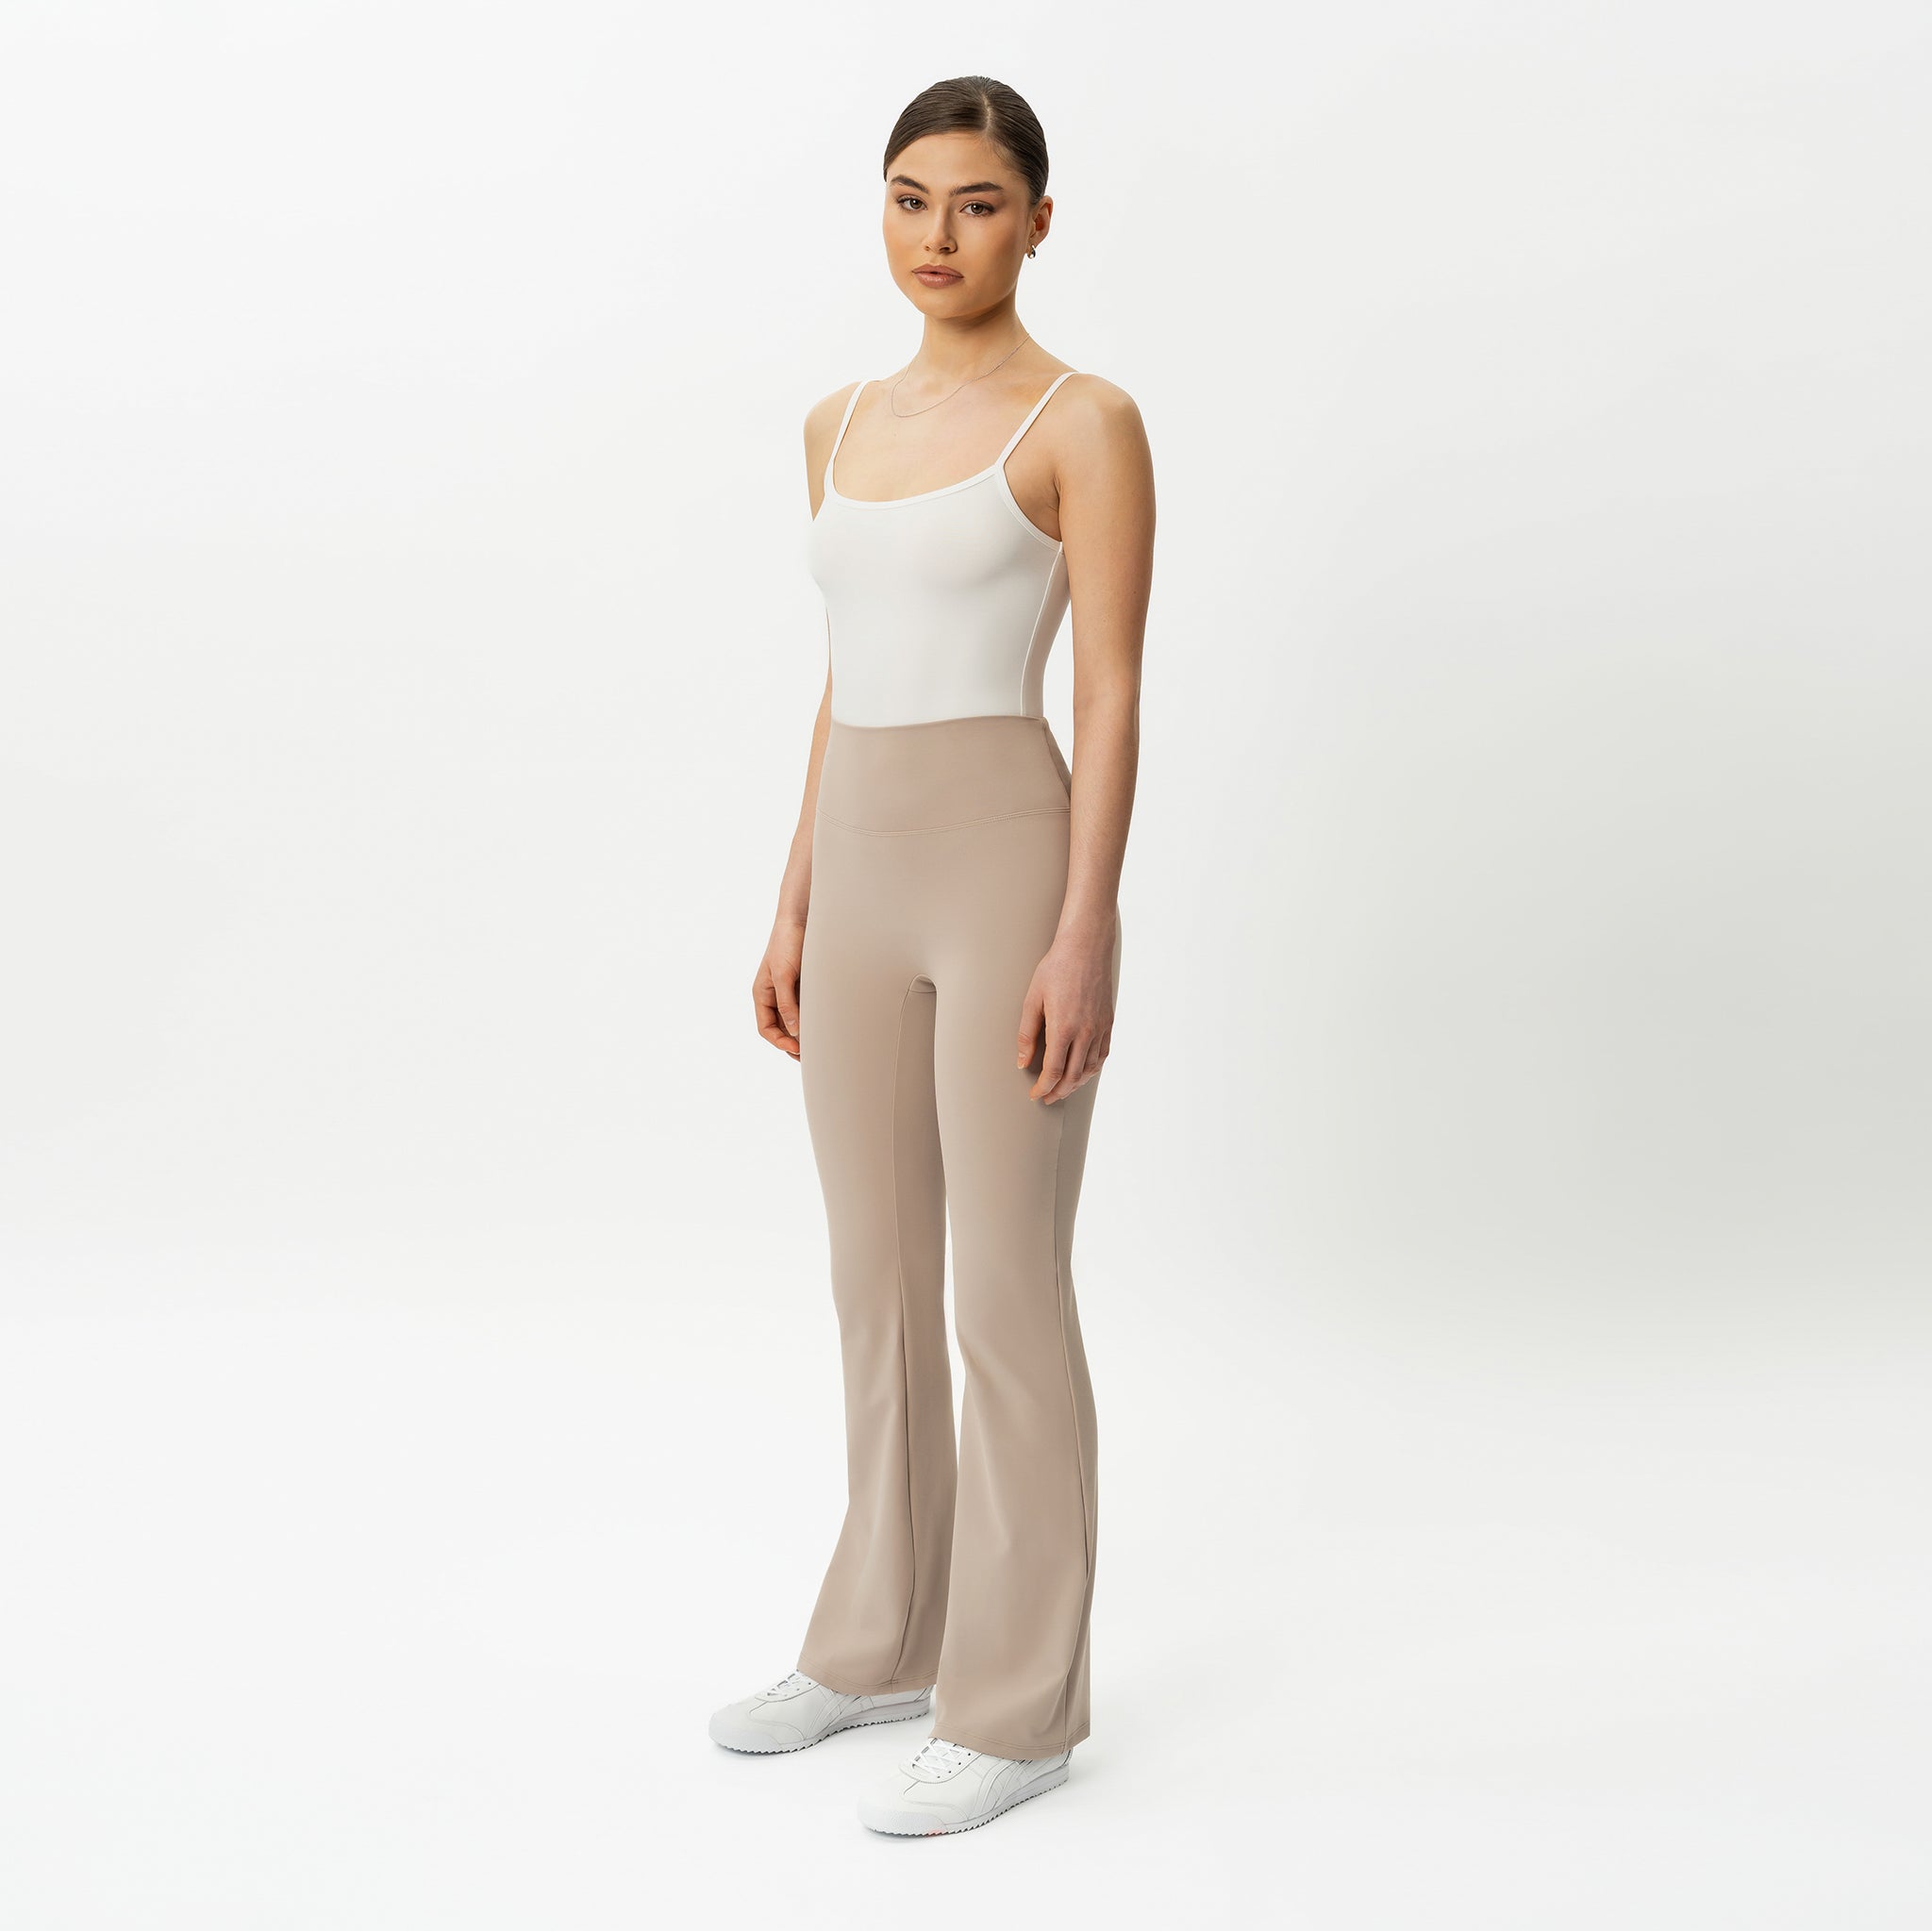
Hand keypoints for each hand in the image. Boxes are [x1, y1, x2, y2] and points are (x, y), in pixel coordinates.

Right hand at [754, 917, 805, 1059]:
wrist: (801, 917)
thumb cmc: (786, 942)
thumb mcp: (784, 975)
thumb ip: (787, 1003)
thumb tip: (794, 1031)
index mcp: (762, 994)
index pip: (765, 1028)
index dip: (779, 1042)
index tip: (796, 1050)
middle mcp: (774, 995)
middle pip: (780, 1029)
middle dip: (792, 1044)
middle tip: (810, 1056)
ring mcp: (788, 991)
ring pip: (793, 1021)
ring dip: (803, 1034)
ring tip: (818, 1046)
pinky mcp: (803, 985)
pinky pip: (805, 1008)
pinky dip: (811, 1019)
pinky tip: (823, 1026)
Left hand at [1016, 926, 1115, 1103]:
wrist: (1086, 947)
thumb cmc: (1056, 968)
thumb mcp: (1032, 999)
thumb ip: (1027, 1034)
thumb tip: (1023, 1061)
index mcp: (1063, 1028)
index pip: (1054, 1071)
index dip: (1043, 1087)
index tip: (1035, 1094)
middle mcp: (1085, 1032)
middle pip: (1073, 1076)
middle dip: (1058, 1092)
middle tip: (1046, 1097)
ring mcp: (1099, 1028)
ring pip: (1090, 1069)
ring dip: (1075, 1084)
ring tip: (1063, 1088)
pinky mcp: (1108, 1022)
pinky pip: (1102, 1055)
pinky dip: (1092, 1069)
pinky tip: (1082, 1071)